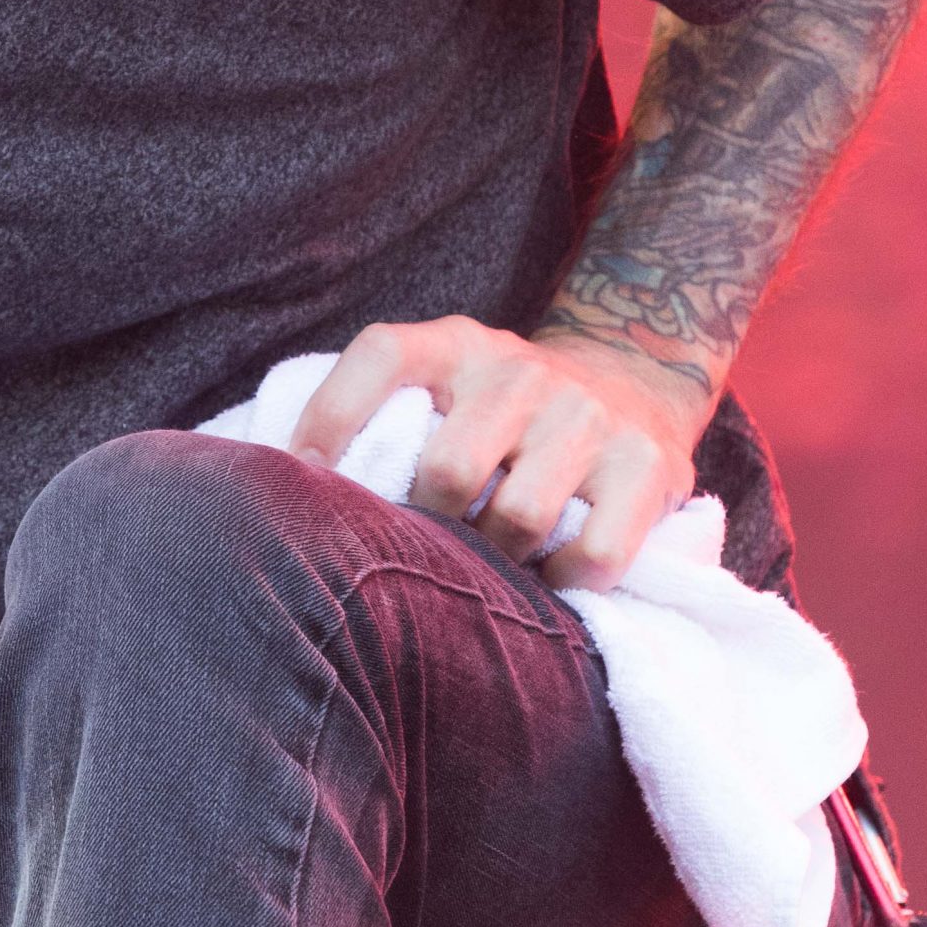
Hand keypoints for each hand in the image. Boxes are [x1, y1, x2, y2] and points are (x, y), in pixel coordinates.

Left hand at [287, 315, 709, 589]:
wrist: (636, 381)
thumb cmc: (503, 412)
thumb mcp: (445, 386)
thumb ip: (380, 420)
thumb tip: (277, 491)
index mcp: (456, 344)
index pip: (380, 356)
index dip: (330, 418)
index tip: (298, 481)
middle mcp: (523, 370)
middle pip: (449, 471)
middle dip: (429, 526)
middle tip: (423, 554)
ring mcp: (591, 416)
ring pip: (520, 519)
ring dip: (496, 563)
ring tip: (486, 568)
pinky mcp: (648, 466)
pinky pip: (592, 555)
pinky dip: (562, 583)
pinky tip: (548, 580)